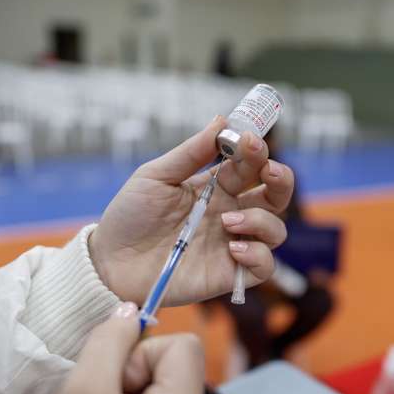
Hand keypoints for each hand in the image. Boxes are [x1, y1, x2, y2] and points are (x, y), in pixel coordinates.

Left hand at [90, 116, 293, 305]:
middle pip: (276, 195)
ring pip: (275, 230)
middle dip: (282, 179)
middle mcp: (230, 213)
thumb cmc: (130, 216)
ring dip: (261, 220)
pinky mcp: (227, 274)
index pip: (251, 164)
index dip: (256, 149)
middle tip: (269, 171)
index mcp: (216, 187)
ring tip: (228, 222)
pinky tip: (232, 248)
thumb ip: (191, 152)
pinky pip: (264, 266)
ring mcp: (232, 244)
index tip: (247, 139)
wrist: (111, 261)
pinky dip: (258, 255)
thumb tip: (222, 119)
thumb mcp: (156, 176)